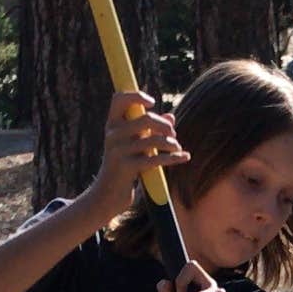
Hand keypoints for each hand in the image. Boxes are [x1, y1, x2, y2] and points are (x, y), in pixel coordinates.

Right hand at [92, 89, 186, 218]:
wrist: (108, 195)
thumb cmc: (123, 167)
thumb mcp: (134, 145)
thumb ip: (150, 130)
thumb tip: (171, 117)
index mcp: (112, 125)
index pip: (119, 99)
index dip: (136, 96)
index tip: (152, 103)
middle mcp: (112, 134)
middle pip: (146, 119)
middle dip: (164, 126)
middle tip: (173, 134)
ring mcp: (118, 151)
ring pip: (154, 140)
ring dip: (171, 144)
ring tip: (177, 148)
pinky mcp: (127, 167)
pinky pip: (157, 158)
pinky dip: (174, 158)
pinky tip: (184, 157)